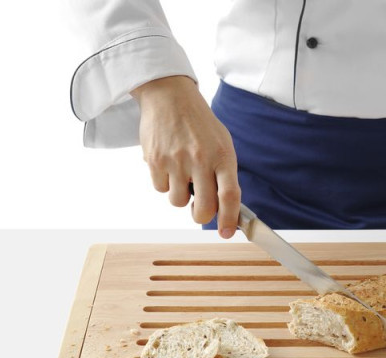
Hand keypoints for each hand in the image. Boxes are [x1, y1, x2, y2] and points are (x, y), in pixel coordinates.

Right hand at [131, 76, 239, 237]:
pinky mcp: (155, 160)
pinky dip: (164, 182)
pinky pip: (160, 188)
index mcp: (223, 156)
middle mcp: (201, 159)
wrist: (170, 97)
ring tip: (182, 173)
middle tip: (199, 210)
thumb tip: (226, 208)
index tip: (227, 233)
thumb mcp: (222, 144)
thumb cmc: (199, 124)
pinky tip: (168, 163)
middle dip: (201, 216)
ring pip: (178, 202)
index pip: (229, 196)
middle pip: (203, 208)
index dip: (229, 219)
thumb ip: (224, 174)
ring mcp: (177, 160)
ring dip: (179, 195)